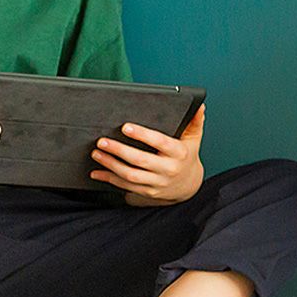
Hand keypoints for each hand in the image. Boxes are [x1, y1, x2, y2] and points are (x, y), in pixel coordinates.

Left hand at [90, 104, 206, 204]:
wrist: (188, 185)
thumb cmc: (187, 156)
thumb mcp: (194, 138)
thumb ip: (195, 121)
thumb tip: (199, 105)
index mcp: (179, 153)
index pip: (160, 142)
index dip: (142, 135)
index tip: (125, 127)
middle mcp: (168, 169)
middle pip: (140, 160)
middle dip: (119, 150)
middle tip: (102, 141)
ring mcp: (157, 183)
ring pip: (130, 175)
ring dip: (111, 164)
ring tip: (97, 153)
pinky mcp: (147, 192)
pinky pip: (125, 186)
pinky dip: (109, 179)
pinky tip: (97, 172)